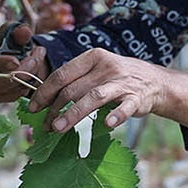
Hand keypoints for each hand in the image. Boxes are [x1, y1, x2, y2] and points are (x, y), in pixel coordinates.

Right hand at [0, 23, 47, 103]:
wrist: (5, 57)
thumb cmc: (4, 43)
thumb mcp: (10, 33)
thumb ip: (17, 31)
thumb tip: (25, 31)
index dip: (0, 62)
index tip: (15, 61)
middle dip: (19, 72)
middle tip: (34, 60)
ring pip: (8, 90)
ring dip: (28, 77)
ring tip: (38, 59)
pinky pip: (15, 96)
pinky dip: (28, 84)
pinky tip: (34, 71)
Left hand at [29, 47, 187, 132]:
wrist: (154, 81)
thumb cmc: (116, 79)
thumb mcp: (95, 71)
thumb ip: (74, 82)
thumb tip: (43, 101)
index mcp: (91, 58)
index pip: (61, 75)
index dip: (44, 92)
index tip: (33, 108)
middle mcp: (106, 67)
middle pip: (73, 88)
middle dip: (54, 109)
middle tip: (45, 126)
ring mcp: (122, 82)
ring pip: (93, 97)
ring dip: (73, 114)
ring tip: (58, 129)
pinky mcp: (137, 97)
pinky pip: (125, 107)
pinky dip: (116, 116)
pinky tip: (107, 125)